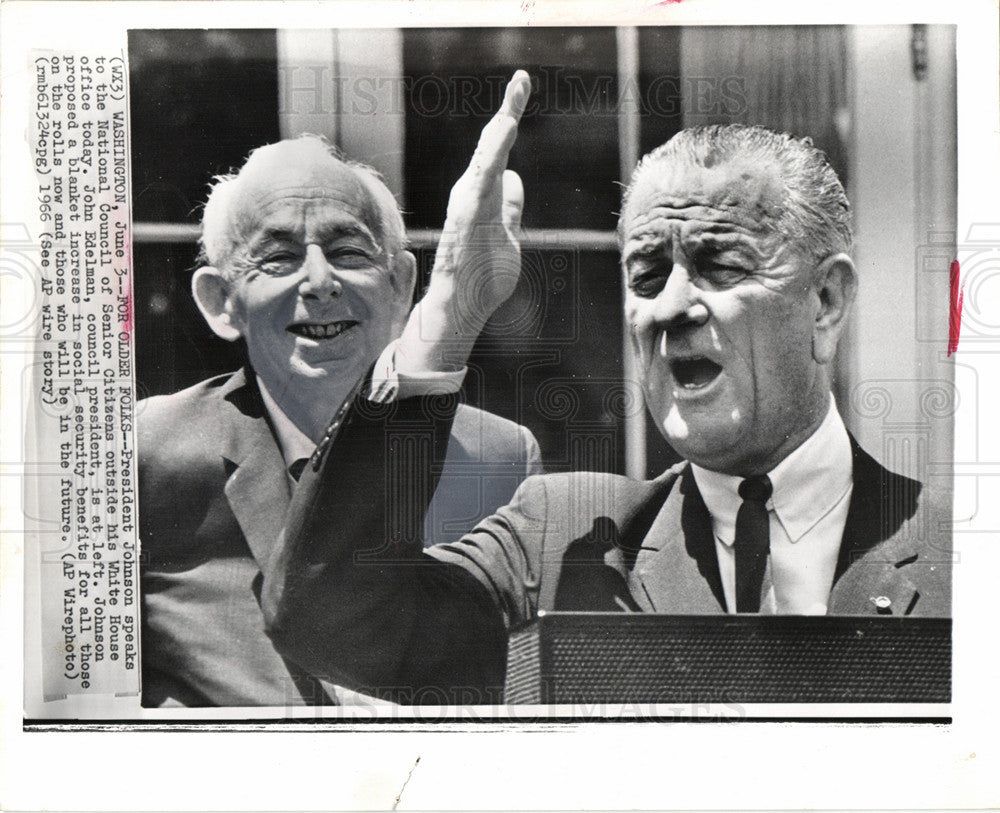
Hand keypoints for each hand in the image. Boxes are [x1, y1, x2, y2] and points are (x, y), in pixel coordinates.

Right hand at [397, 71, 530, 373]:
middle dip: (507, 112)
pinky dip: (492, 156)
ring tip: (516, 100)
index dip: (510, 119)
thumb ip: (510, 207)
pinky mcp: (467, 220)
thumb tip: (515, 179)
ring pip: (486, 161)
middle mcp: (471, 195)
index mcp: (483, 196)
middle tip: (522, 79)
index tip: (522, 87)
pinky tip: (504, 134)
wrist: (459, 309)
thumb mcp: (507, 236)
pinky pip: (482, 183)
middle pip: (492, 147)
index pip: (500, 153)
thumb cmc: (480, 277)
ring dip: (500, 131)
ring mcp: (467, 207)